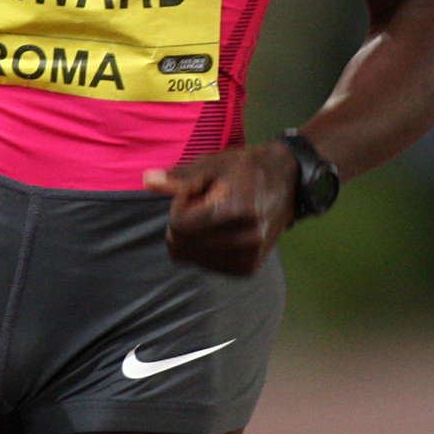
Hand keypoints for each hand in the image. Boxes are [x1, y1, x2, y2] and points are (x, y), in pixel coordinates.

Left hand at [144, 139, 299, 274]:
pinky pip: (203, 264)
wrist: (287, 183)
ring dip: (192, 235)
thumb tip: (146, 179)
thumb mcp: (213, 164)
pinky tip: (220, 230)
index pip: (179, 224)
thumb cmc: (246, 169)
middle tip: (206, 201)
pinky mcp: (248, 269)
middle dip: (183, 220)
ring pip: (189, 256)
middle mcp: (247, 239)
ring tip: (216, 214)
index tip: (198, 189)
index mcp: (239, 211)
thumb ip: (179, 178)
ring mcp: (249, 258)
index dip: (180, 203)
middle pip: (181, 243)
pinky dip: (202, 247)